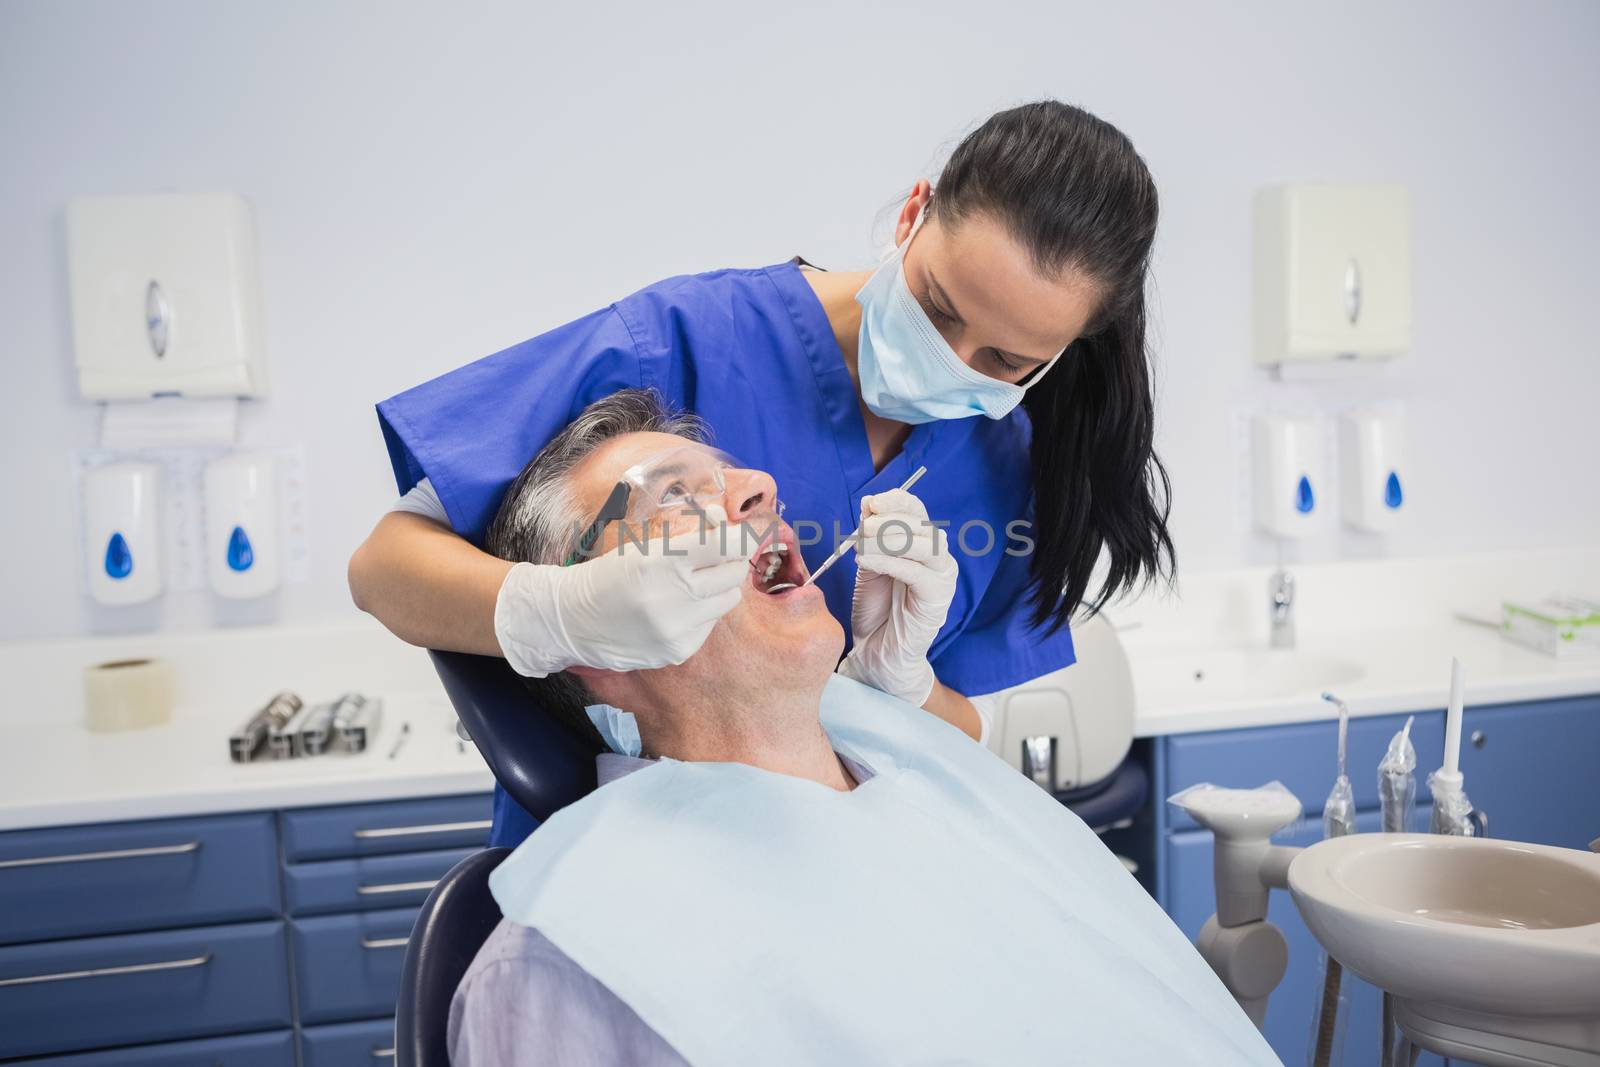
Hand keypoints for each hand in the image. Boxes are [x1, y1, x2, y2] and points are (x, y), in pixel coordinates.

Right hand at [495, 523, 750, 675]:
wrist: (572, 620)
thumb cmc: (609, 575)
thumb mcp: (643, 546)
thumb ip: (689, 533)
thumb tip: (724, 519)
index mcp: (663, 561)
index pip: (724, 545)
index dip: (743, 539)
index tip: (749, 536)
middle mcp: (673, 596)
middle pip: (733, 573)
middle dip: (729, 563)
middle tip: (714, 560)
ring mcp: (677, 628)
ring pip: (727, 601)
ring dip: (716, 590)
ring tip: (688, 588)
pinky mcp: (678, 651)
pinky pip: (709, 626)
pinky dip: (700, 616)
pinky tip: (673, 613)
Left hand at [836, 488, 958, 704]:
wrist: (877, 652)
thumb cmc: (875, 609)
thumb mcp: (868, 564)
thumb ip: (870, 537)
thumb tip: (869, 502)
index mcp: (921, 543)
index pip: (916, 511)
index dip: (896, 501)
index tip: (871, 502)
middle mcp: (937, 556)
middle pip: (921, 524)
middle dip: (889, 521)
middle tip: (862, 528)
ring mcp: (942, 577)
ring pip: (925, 544)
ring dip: (889, 539)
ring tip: (861, 545)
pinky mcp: (938, 598)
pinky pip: (917, 572)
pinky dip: (890, 562)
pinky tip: (866, 560)